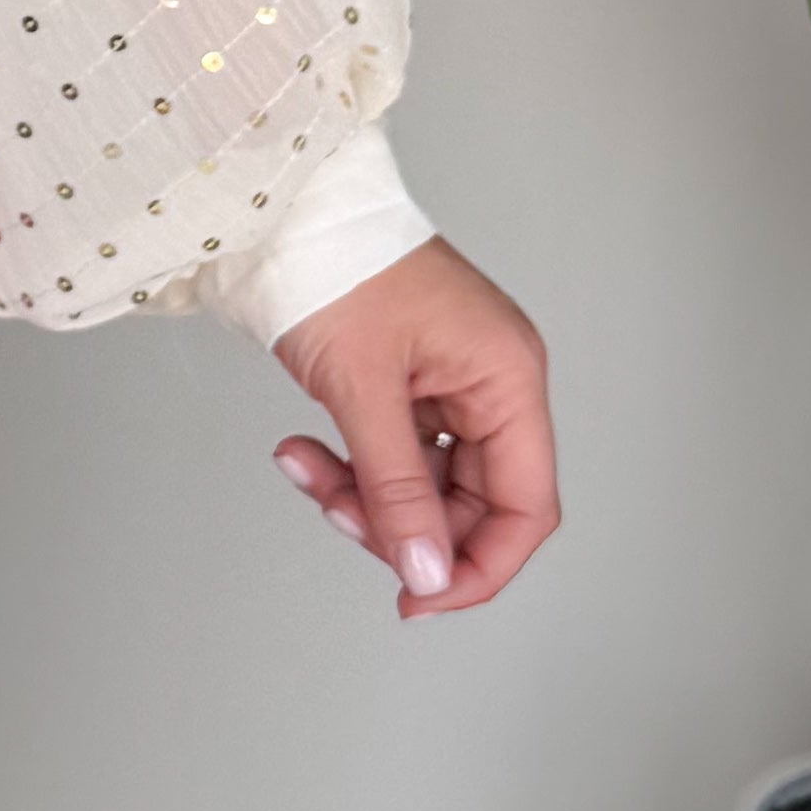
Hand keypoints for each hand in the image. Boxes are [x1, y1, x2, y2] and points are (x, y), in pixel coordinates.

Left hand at [267, 238, 557, 619]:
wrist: (284, 211)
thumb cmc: (336, 268)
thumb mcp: (363, 391)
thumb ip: (398, 491)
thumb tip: (428, 575)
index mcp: (508, 379)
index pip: (526, 508)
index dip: (478, 568)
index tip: (417, 599)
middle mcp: (492, 385)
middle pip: (472, 505)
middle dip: (399, 525)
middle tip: (335, 510)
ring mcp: (451, 386)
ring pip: (424, 487)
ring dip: (361, 496)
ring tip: (300, 465)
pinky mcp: (409, 385)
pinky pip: (393, 456)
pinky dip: (349, 467)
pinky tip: (298, 450)